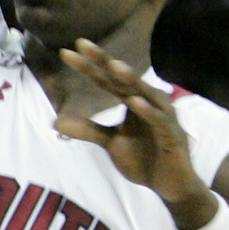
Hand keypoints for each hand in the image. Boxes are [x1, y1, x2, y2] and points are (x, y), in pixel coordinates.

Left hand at [56, 39, 217, 229]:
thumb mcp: (111, 142)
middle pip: (122, 78)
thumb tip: (56, 122)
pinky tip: (133, 102)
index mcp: (131, 101)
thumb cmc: (144, 158)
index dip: (87, 67)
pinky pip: (159, 120)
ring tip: (112, 65)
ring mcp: (161, 116)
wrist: (168, 185)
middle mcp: (146, 102)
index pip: (105, 80)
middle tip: (82, 44)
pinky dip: (147, 111)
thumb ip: (88, 130)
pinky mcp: (172, 134)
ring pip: (144, 93)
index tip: (65, 53)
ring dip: (129, 79)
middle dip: (103, 61)